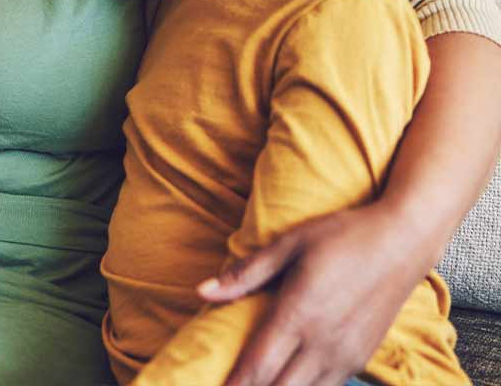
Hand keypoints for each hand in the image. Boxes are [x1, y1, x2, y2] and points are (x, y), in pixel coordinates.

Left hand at [198, 203, 428, 385]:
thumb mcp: (290, 243)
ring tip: (259, 383)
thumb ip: (246, 273)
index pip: (259, 365)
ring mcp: (346, 354)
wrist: (403, 241)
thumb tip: (203, 291)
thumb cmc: (342, 236)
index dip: (235, 384)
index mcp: (299, 313)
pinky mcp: (363, 357)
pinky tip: (289, 382)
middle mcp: (323, 342)